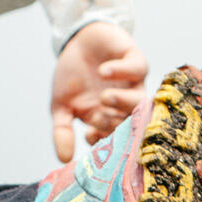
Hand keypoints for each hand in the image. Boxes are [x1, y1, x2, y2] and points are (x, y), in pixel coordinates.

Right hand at [50, 20, 147, 163]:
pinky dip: (121, 71)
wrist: (77, 41)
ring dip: (124, 102)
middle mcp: (123, 105)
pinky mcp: (135, 60)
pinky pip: (137, 69)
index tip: (90, 135)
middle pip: (130, 122)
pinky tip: (103, 71)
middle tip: (100, 120)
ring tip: (105, 98)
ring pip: (140, 99)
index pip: (113, 138)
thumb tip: (63, 159)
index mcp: (107, 119)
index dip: (105, 141)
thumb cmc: (72, 76)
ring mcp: (131, 83)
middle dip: (117, 125)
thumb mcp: (61, 105)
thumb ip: (62, 131)